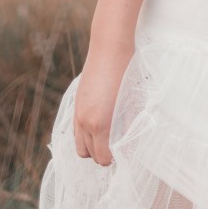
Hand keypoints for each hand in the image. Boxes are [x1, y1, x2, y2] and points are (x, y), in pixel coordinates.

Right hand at [74, 40, 133, 165]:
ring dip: (91, 147)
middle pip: (89, 154)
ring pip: (79, 145)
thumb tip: (129, 144)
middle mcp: (85, 121)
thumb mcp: (132, 103)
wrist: (109, 48)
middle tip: (116, 149)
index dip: (113, 159)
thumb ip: (128, 126)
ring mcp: (77, 112)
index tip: (123, 155)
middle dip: (102, 155)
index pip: (103, 157)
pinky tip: (98, 126)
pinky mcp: (76, 103)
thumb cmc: (126, 74)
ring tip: (106, 140)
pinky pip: (75, 130)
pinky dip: (84, 134)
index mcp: (100, 124)